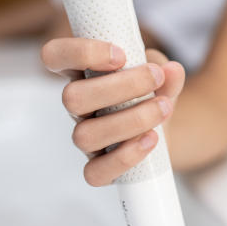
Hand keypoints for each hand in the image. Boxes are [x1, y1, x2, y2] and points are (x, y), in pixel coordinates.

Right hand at [40, 38, 185, 185]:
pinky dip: (125, 157)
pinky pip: (95, 172)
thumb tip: (172, 70)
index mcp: (82, 73)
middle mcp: (78, 106)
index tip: (120, 55)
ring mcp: (86, 138)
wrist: (164, 125)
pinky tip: (151, 139)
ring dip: (130, 120)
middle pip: (71, 97)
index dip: (78, 53)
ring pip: (84, 135)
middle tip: (156, 76)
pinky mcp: (98, 167)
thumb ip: (165, 68)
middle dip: (120, 85)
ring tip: (163, 108)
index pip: (54, 56)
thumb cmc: (152, 89)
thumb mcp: (161, 71)